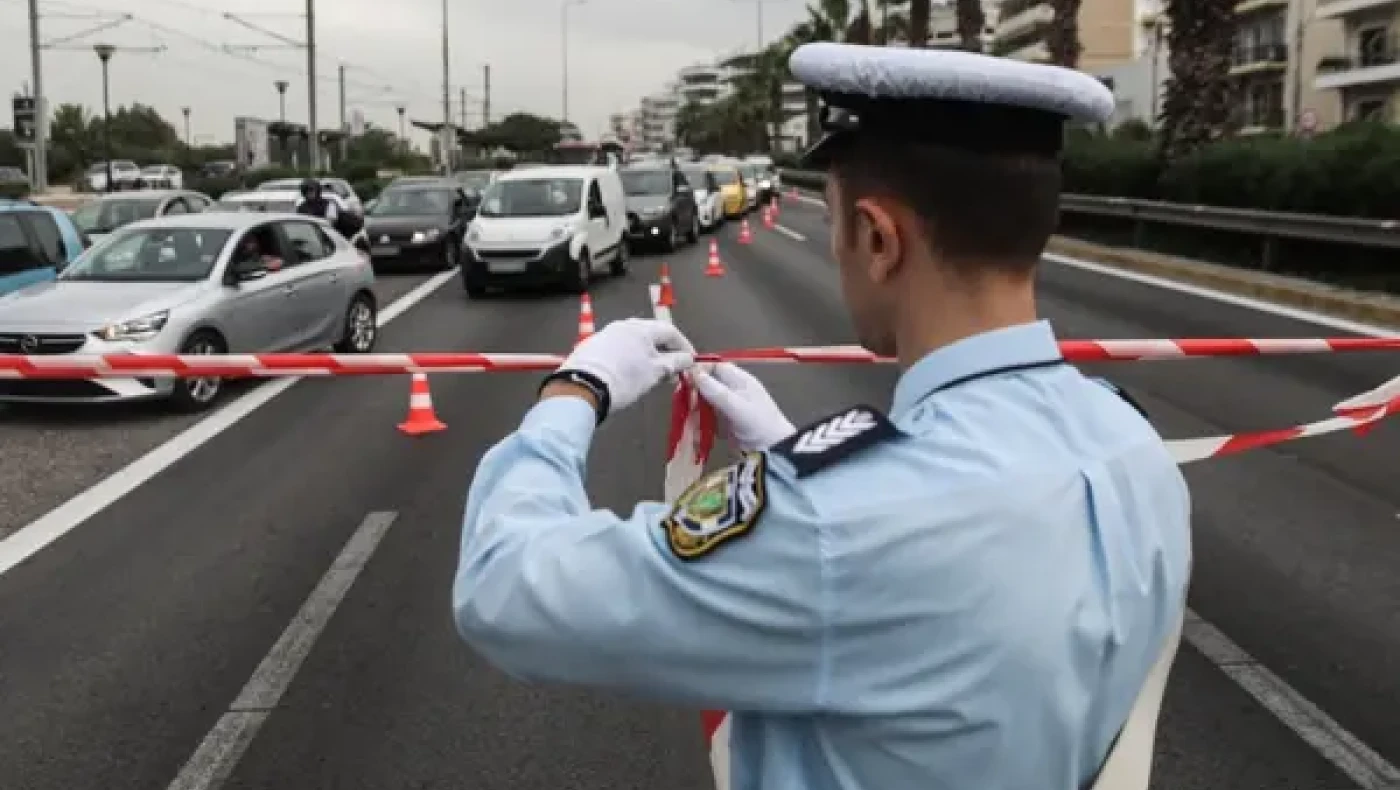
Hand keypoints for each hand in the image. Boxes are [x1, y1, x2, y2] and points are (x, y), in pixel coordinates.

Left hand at [555, 318, 695, 413]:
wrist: (583, 387)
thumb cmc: (625, 379)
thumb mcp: (655, 372)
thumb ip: (675, 363)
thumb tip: (687, 359)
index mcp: (641, 327)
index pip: (671, 331)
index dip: (684, 347)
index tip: (691, 363)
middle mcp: (624, 325)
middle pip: (652, 335)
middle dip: (666, 353)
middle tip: (673, 372)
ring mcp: (606, 334)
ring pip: (635, 342)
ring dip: (649, 356)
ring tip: (654, 375)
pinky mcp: (593, 346)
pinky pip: (620, 349)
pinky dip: (631, 359)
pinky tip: (631, 374)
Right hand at [691, 362, 793, 450]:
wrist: (774, 452)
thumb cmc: (761, 425)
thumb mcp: (737, 407)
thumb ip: (716, 391)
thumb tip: (694, 373)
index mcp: (740, 381)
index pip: (716, 367)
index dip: (700, 370)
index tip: (684, 378)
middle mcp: (733, 391)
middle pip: (707, 385)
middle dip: (694, 394)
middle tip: (684, 403)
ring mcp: (728, 408)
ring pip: (704, 404)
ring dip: (695, 412)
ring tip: (689, 421)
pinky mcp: (724, 424)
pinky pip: (707, 421)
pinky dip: (700, 426)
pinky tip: (695, 433)